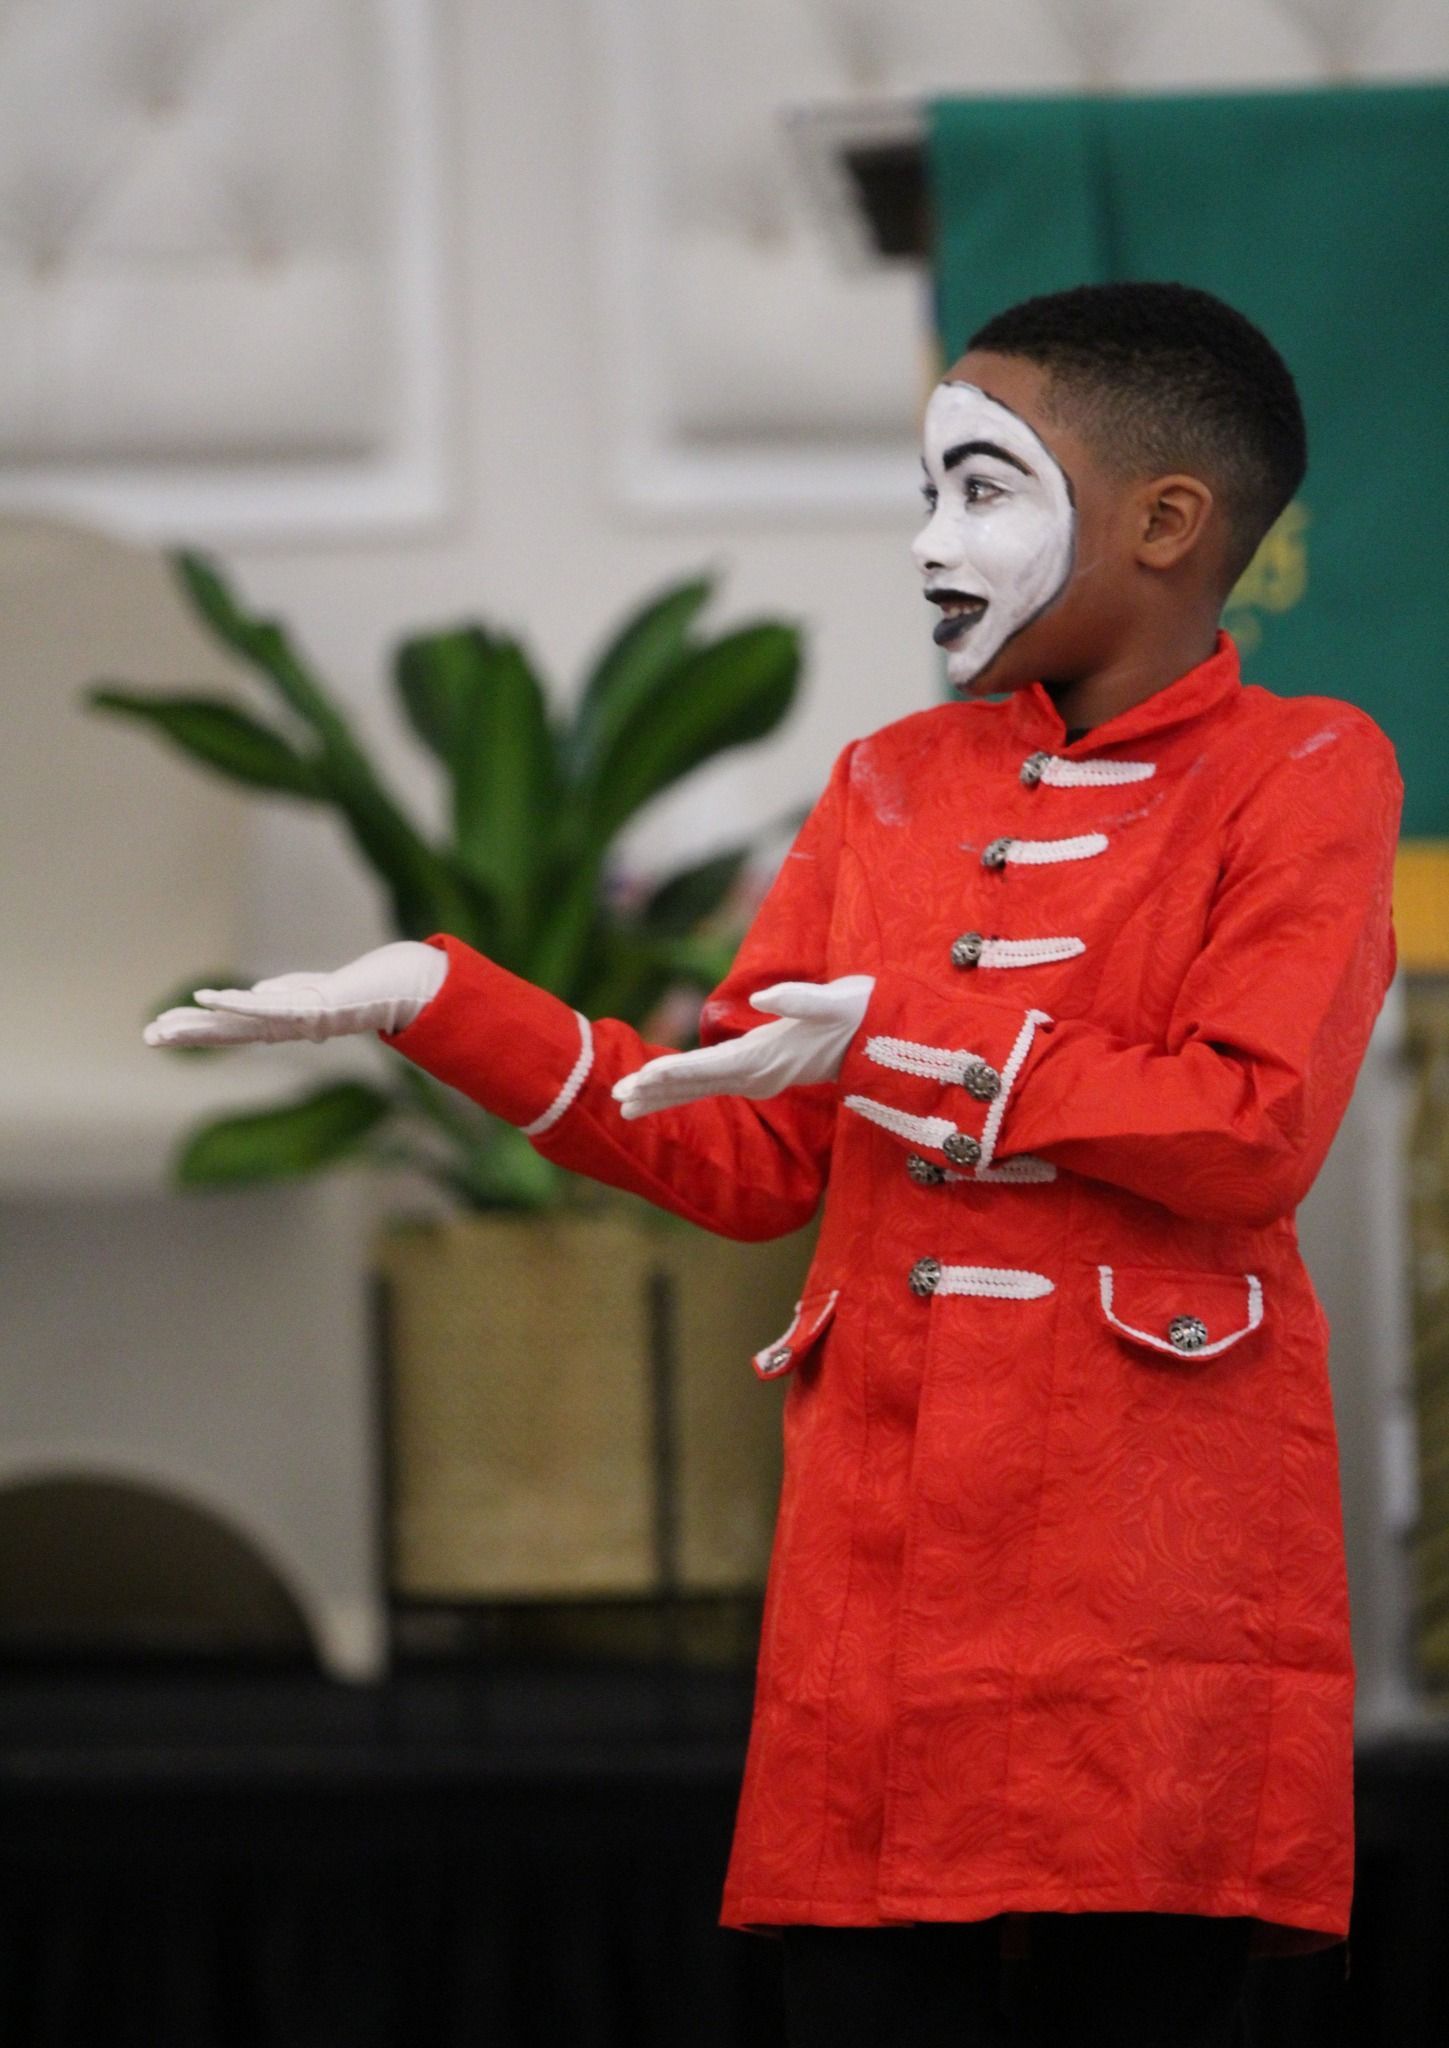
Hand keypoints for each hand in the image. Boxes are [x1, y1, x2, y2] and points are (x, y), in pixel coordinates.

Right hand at [142, 940, 449, 1047]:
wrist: (399, 990)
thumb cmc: (358, 989)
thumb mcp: (308, 989)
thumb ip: (282, 993)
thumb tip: (257, 993)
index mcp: (279, 1023)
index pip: (228, 1027)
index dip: (195, 1029)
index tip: (159, 1029)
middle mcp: (283, 1027)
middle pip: (225, 1031)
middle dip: (186, 1033)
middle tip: (146, 1038)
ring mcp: (294, 1021)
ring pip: (238, 1024)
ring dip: (199, 1024)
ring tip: (164, 1026)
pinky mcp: (310, 1009)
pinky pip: (266, 1007)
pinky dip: (235, 1003)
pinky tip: (206, 1000)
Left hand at [611, 975, 873, 1118]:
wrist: (881, 1037)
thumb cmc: (858, 1012)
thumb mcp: (835, 1000)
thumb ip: (799, 999)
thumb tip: (762, 997)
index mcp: (767, 1058)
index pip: (711, 1067)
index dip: (675, 1071)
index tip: (642, 1078)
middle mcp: (758, 1075)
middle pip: (698, 1084)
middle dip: (656, 1090)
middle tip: (617, 1098)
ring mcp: (759, 1078)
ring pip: (701, 1088)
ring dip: (663, 1095)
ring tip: (625, 1104)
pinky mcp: (761, 1072)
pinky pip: (713, 1083)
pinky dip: (683, 1087)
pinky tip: (660, 1091)